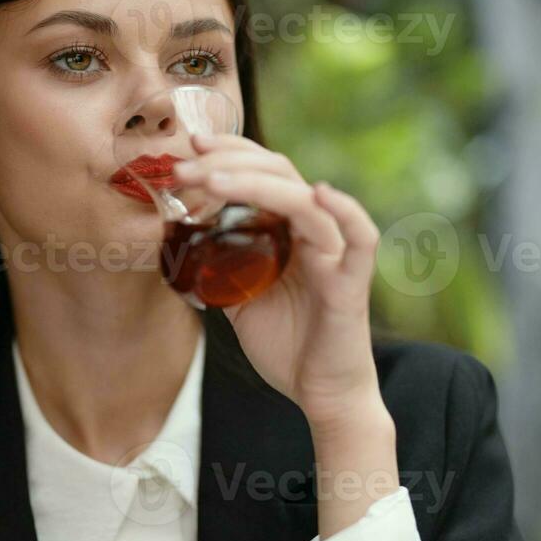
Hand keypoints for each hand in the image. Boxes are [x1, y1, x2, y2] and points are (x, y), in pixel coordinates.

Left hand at [171, 131, 381, 424]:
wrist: (319, 393)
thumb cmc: (286, 344)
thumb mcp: (237, 298)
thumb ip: (218, 267)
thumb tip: (180, 242)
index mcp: (288, 228)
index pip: (263, 172)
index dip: (229, 153)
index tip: (188, 148)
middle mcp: (313, 230)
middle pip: (279, 172)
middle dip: (228, 161)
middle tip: (183, 164)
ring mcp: (335, 252)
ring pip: (303, 199)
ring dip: (255, 182)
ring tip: (210, 179)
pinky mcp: (351, 280)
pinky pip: (360, 237)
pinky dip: (345, 211)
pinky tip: (319, 193)